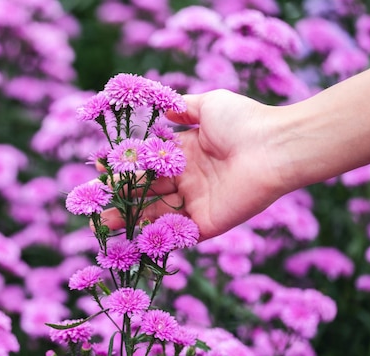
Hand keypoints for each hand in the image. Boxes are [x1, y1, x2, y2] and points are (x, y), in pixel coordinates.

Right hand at [100, 89, 283, 240]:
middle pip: (147, 191)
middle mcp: (189, 180)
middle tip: (94, 201)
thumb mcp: (209, 104)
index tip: (98, 166)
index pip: (148, 163)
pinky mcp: (207, 225)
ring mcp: (197, 204)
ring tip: (102, 220)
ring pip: (155, 214)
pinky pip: (176, 233)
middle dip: (120, 195)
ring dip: (129, 218)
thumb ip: (183, 106)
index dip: (125, 165)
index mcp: (187, 154)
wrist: (275, 148)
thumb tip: (162, 107)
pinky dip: (154, 236)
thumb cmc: (244, 122)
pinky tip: (129, 235)